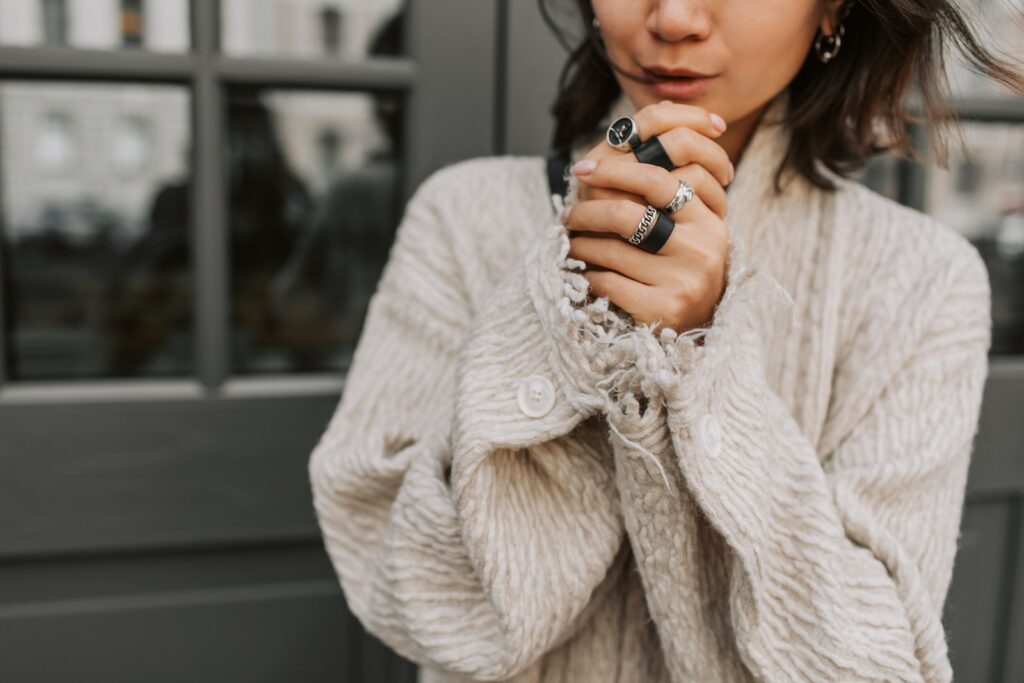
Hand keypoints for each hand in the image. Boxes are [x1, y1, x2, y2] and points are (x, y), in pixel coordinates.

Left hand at [561, 101, 733, 335]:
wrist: (697, 325)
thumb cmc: (681, 262)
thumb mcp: (685, 221)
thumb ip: (666, 180)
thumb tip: (639, 122)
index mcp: (708, 218)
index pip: (657, 180)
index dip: (614, 170)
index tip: (582, 170)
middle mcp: (701, 248)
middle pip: (626, 214)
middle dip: (586, 211)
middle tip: (566, 213)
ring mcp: (683, 281)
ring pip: (609, 250)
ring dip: (580, 244)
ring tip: (572, 241)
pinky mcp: (661, 310)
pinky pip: (607, 282)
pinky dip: (588, 275)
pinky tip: (584, 272)